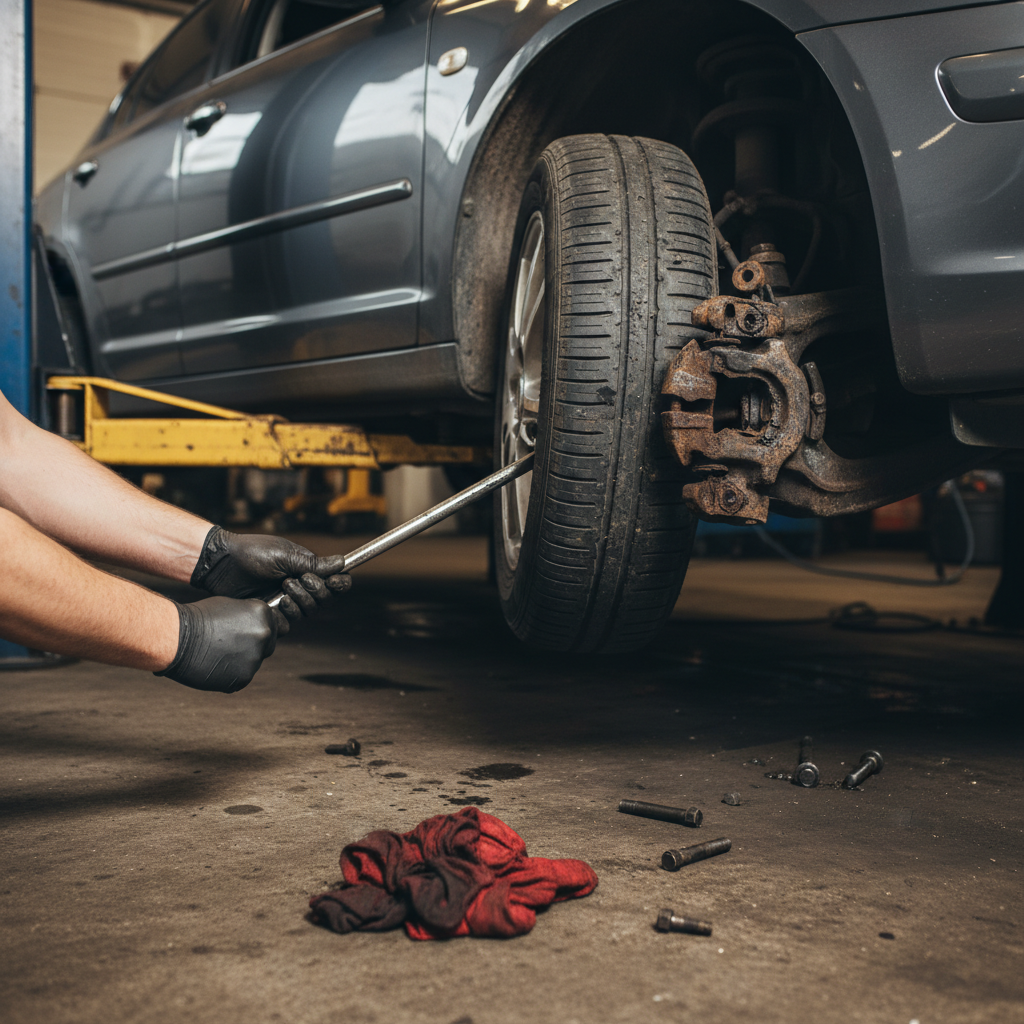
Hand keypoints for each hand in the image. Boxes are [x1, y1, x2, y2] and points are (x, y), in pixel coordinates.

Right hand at [156, 596, 276, 692]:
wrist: (176, 637)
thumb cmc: (197, 618)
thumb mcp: (230, 606)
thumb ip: (249, 617)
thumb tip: (258, 626)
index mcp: (263, 613)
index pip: (271, 625)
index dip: (256, 630)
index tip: (240, 632)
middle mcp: (264, 634)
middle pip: (267, 645)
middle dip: (252, 647)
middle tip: (227, 645)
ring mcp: (255, 657)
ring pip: (253, 663)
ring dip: (239, 662)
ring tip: (216, 655)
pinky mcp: (244, 677)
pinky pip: (241, 678)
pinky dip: (229, 675)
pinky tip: (213, 666)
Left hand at [191, 527, 349, 630]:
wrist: (222, 564)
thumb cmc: (252, 553)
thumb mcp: (285, 555)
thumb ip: (314, 564)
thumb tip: (342, 563)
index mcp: (306, 570)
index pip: (334, 582)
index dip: (339, 585)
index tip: (333, 582)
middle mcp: (299, 587)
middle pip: (324, 600)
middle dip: (316, 592)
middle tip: (297, 580)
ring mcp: (285, 602)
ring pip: (308, 613)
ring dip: (300, 601)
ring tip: (283, 588)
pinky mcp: (271, 614)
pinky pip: (288, 625)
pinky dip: (285, 615)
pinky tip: (275, 603)